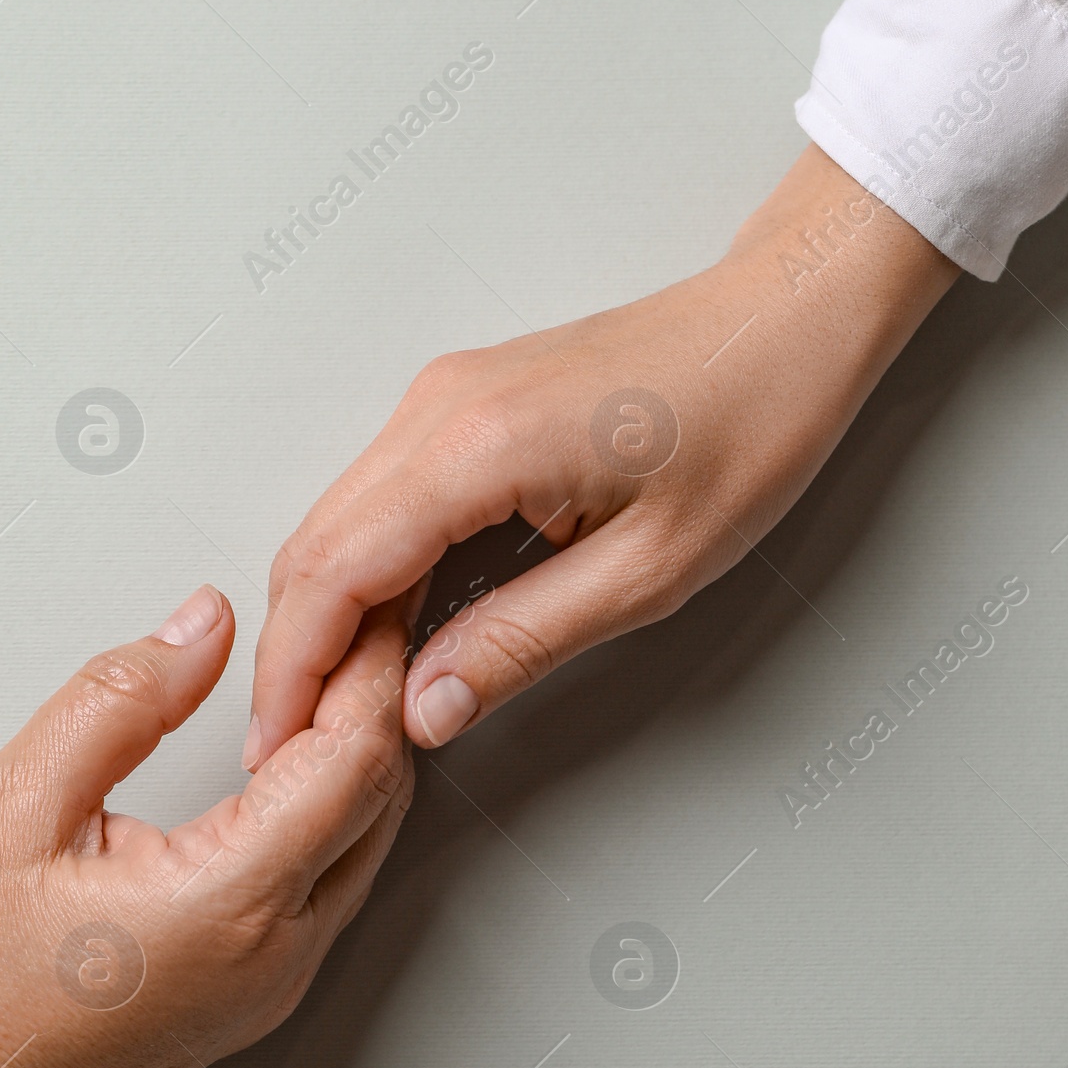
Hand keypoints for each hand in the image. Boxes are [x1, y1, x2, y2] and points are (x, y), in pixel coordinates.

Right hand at [0, 581, 412, 1067]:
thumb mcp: (13, 808)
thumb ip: (120, 701)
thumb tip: (206, 625)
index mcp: (230, 906)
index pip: (352, 756)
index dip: (368, 662)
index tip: (361, 595)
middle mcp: (277, 955)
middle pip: (381, 796)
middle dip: (376, 694)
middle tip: (350, 611)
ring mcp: (276, 987)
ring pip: (366, 841)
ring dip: (356, 751)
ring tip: (320, 668)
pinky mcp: (259, 998)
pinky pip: (331, 882)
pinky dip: (328, 806)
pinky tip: (284, 759)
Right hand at [248, 146, 956, 759]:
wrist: (784, 316)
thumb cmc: (750, 421)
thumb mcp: (650, 570)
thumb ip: (524, 642)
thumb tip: (425, 709)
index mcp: (478, 446)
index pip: (332, 574)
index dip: (292, 675)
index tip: (283, 750)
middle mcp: (438, 408)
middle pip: (312, 549)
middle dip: (293, 658)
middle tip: (305, 750)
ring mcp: (441, 398)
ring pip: (335, 525)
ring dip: (325, 621)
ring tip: (349, 710)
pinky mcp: (459, 405)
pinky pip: (377, 500)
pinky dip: (365, 577)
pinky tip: (395, 637)